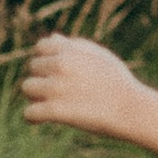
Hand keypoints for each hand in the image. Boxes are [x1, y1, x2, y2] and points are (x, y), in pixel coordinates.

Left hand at [24, 34, 155, 139]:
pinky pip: (29, 113)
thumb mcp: (100, 56)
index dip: (46, 59)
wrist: (131, 108)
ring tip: (50, 103)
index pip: (41, 47)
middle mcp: (60, 65)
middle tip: (59, 90)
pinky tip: (41, 119)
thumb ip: (75, 46)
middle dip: (43, 77)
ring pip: (27, 88)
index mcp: (70, 50)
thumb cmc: (117, 82)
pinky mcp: (55, 110)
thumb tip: (52, 38)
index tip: (55, 71)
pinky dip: (33, 117)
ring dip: (36, 96)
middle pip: (33, 68)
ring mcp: (56, 88)